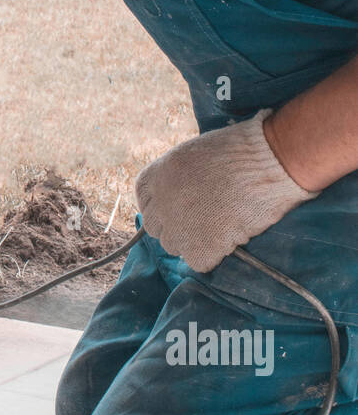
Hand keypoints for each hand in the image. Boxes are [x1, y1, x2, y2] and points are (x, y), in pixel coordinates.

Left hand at [134, 109, 316, 271]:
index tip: (180, 207)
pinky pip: (199, 262)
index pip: (145, 202)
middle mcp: (160, 204)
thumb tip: (177, 196)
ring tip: (221, 223)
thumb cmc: (239, 152)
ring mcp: (177, 229)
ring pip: (176, 246)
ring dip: (194, 240)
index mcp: (155, 177)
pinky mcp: (199, 250)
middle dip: (177, 225)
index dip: (163, 206)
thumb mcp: (194, 155)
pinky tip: (231, 235)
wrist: (269, 162)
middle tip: (204, 218)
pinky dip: (214, 255)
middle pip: (157, 227)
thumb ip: (177, 178)